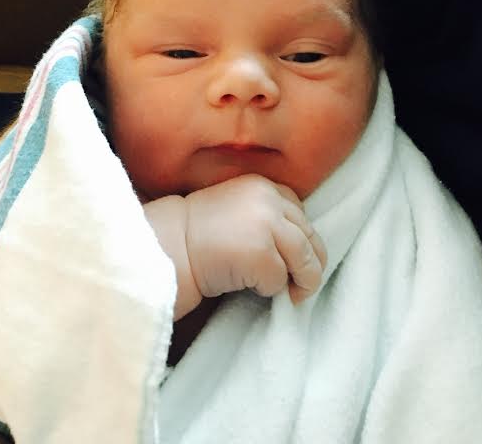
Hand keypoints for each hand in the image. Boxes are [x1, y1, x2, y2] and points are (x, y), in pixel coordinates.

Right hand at [184, 174, 326, 304]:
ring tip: (291, 295)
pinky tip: (249, 286)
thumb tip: (301, 248)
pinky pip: (280, 280)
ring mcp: (267, 225)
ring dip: (302, 283)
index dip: (303, 240)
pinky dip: (270, 290)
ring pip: (305, 260)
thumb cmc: (200, 235)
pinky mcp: (262, 254)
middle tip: (301, 286)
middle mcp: (269, 200)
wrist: (169, 247)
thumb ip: (267, 215)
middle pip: (310, 237)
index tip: (295, 258)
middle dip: (312, 265)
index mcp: (264, 186)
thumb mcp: (238, 209)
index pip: (301, 214)